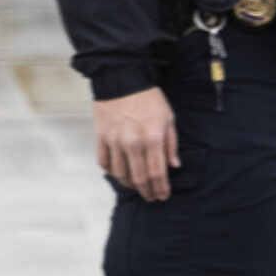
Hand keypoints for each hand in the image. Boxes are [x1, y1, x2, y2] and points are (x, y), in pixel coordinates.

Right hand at [94, 86, 178, 201]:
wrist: (121, 78)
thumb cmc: (148, 98)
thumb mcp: (168, 118)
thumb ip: (171, 144)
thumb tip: (174, 166)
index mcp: (153, 138)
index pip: (158, 172)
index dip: (161, 188)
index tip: (163, 196)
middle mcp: (133, 142)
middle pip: (140, 178)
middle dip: (147, 192)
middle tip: (151, 197)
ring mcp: (115, 141)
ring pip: (120, 174)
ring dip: (130, 184)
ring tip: (136, 186)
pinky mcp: (101, 137)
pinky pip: (104, 162)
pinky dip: (112, 171)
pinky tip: (119, 173)